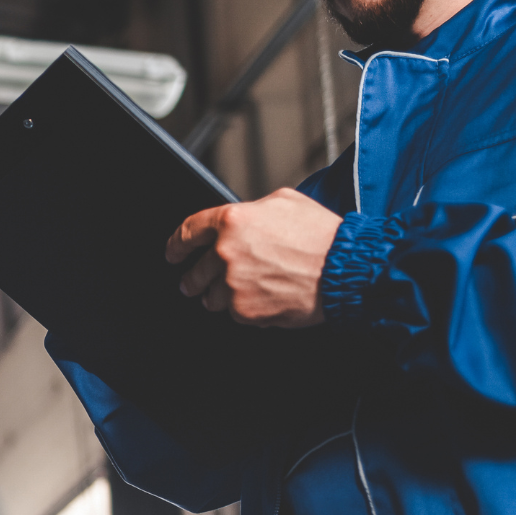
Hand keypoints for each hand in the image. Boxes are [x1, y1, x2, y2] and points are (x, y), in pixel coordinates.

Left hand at [165, 187, 342, 327]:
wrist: (343, 270)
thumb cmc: (321, 235)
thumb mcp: (285, 201)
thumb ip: (254, 209)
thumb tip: (245, 217)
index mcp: (233, 221)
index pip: (189, 231)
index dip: (176, 244)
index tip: (172, 253)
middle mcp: (227, 252)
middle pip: (196, 270)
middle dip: (193, 279)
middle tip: (194, 283)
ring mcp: (234, 285)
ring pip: (212, 297)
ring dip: (219, 296)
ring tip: (240, 293)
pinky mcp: (246, 311)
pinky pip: (235, 313)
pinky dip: (245, 309)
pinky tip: (264, 300)